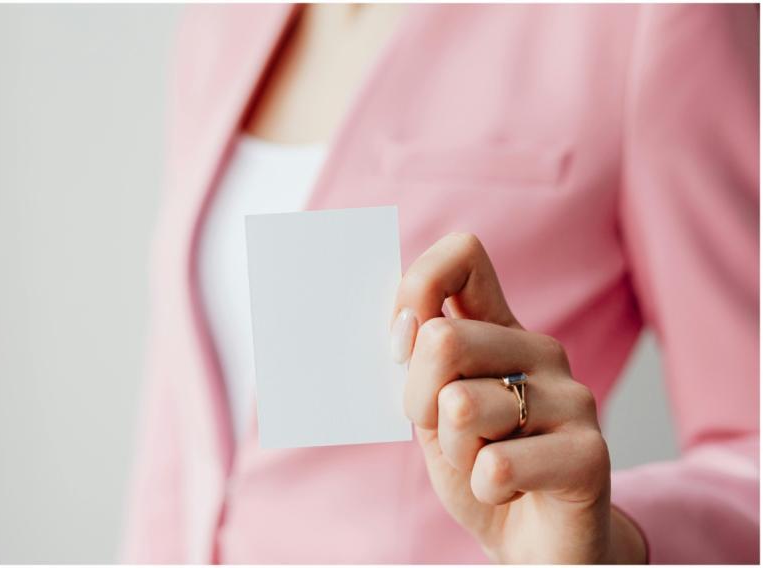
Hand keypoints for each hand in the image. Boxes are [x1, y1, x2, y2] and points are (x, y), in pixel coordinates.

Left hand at [391, 233, 646, 563]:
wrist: (535, 542)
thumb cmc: (480, 467)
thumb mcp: (433, 411)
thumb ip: (419, 363)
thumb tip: (404, 323)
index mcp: (500, 331)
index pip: (463, 256)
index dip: (419, 285)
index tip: (402, 341)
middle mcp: (541, 352)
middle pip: (443, 338)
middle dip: (420, 399)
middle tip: (445, 432)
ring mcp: (572, 399)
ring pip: (462, 406)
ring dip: (454, 451)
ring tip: (483, 462)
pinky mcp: (589, 454)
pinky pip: (496, 465)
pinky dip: (483, 488)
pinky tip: (507, 491)